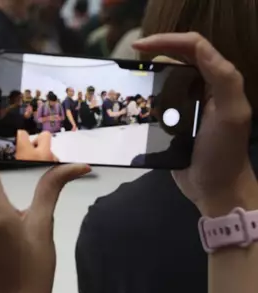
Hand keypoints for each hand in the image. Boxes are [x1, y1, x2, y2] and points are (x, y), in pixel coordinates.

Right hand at [134, 33, 255, 215]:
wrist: (215, 188)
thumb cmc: (223, 152)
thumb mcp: (231, 113)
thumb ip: (223, 79)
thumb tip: (197, 48)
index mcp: (218, 80)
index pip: (193, 47)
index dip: (166, 40)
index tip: (138, 46)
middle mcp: (201, 88)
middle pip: (175, 59)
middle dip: (152, 55)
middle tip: (129, 63)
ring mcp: (185, 105)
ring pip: (162, 80)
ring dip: (144, 77)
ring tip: (125, 80)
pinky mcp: (171, 122)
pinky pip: (155, 102)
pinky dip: (142, 98)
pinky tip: (129, 103)